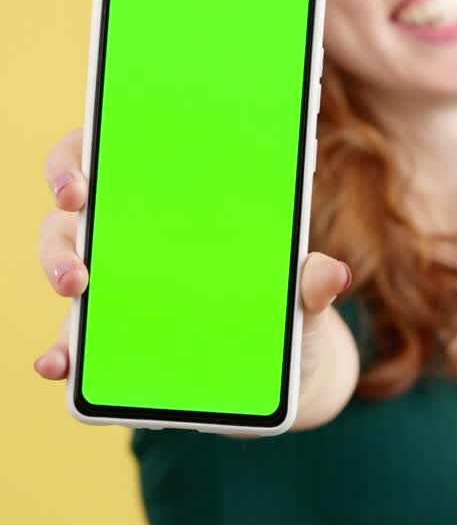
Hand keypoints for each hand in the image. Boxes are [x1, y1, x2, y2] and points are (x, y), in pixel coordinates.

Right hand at [34, 130, 355, 425]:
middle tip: (77, 204)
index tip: (87, 166)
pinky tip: (58, 364)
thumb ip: (307, 283)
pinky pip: (72, 342)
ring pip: (66, 261)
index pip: (109, 153)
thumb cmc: (278, 307)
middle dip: (68, 200)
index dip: (84, 152)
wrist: (277, 371)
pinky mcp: (108, 342)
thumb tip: (331, 274)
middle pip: (76, 205)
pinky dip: (60, 353)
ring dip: (59, 266)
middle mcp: (128, 234)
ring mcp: (113, 287)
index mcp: (170, 199)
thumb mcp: (298, 295)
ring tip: (75, 284)